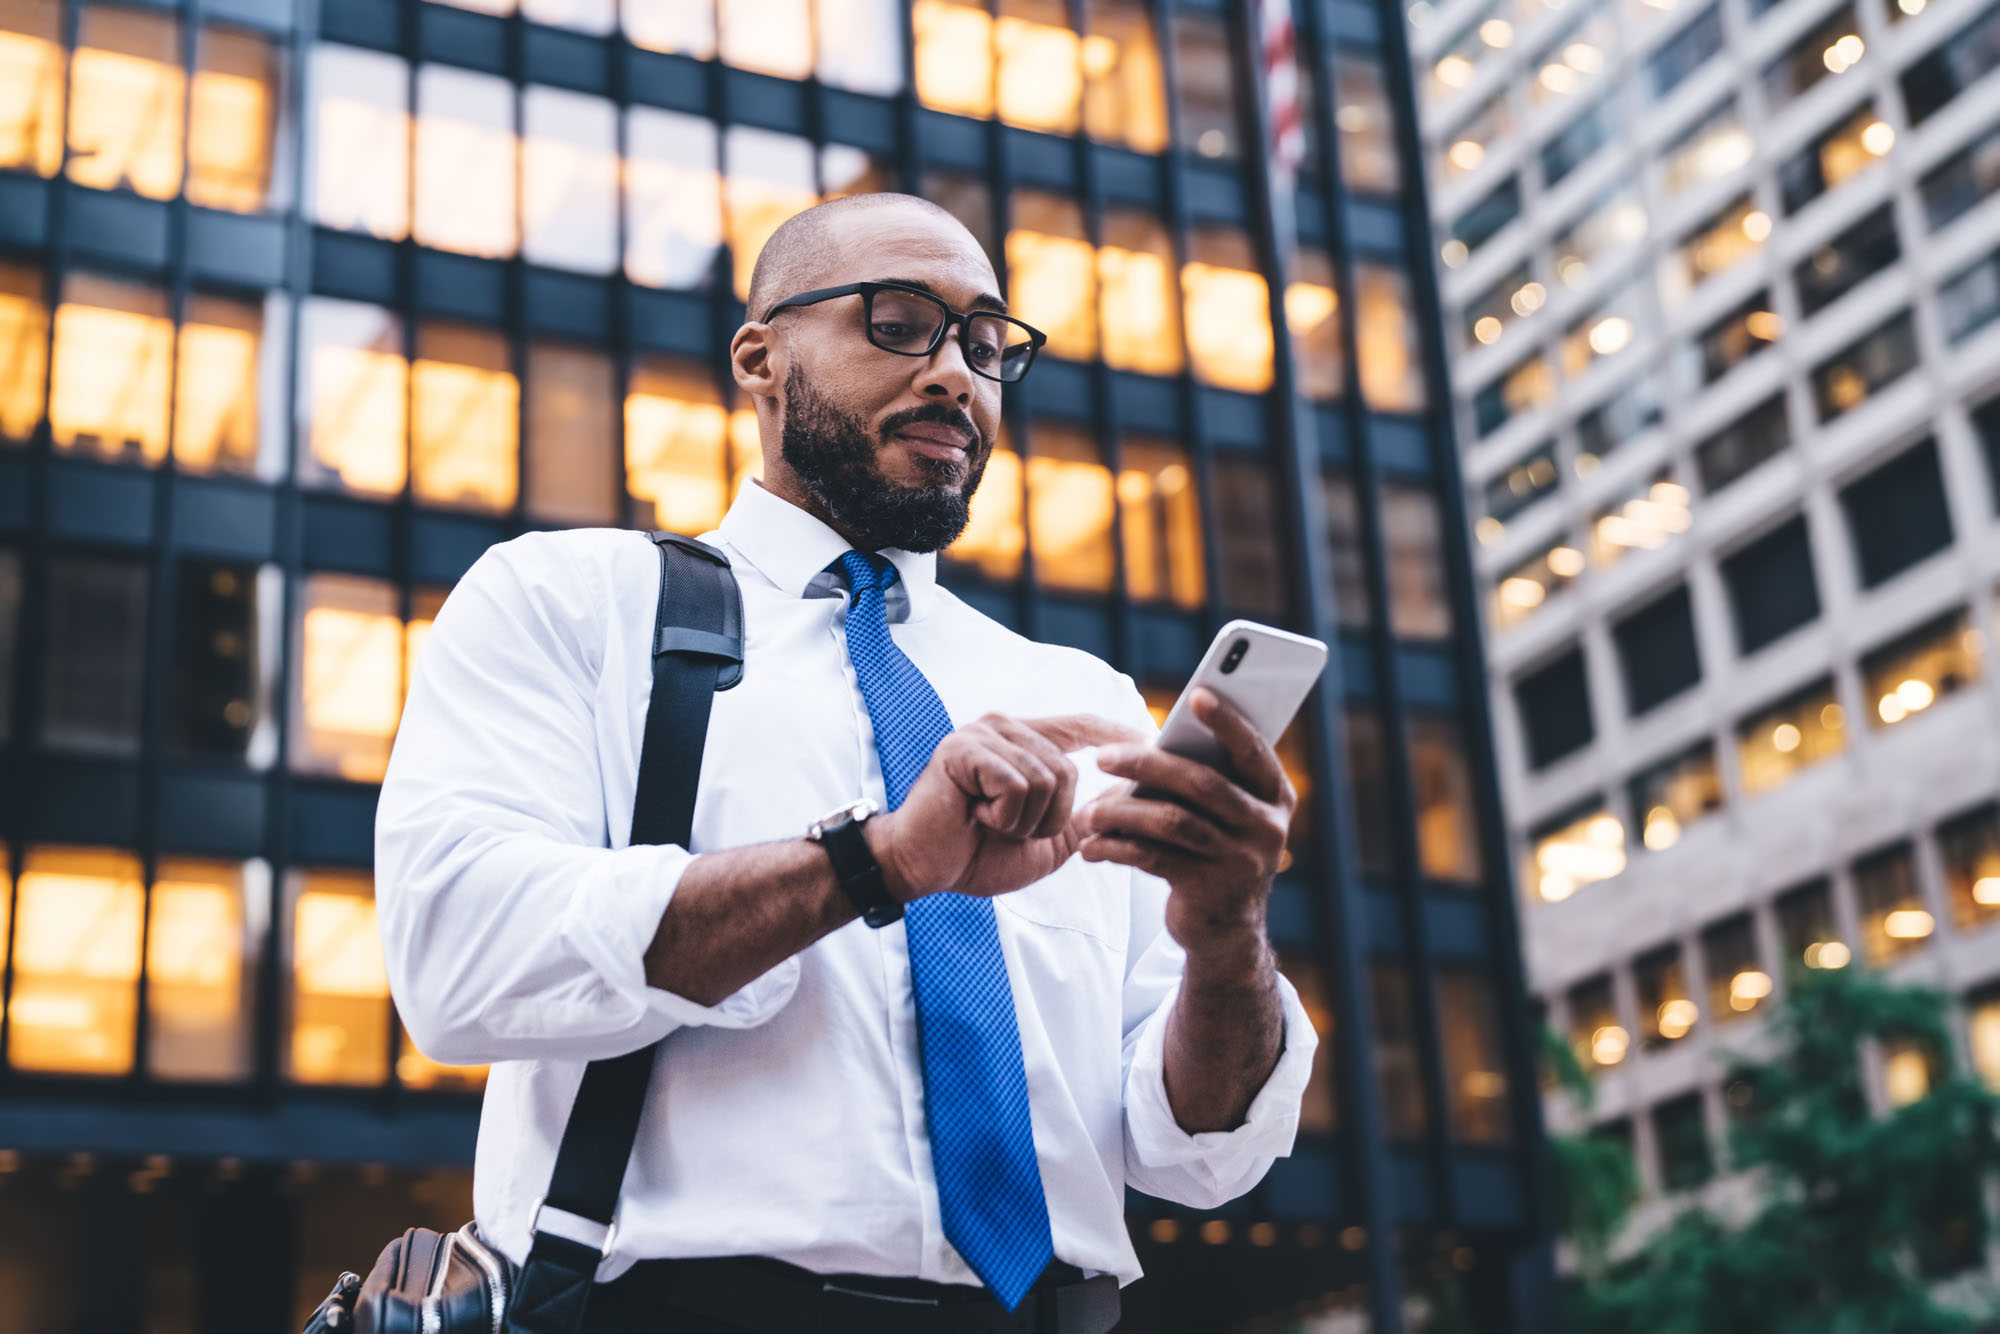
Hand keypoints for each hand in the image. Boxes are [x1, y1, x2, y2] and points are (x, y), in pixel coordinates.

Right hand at [869, 713, 1148, 900]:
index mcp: (1022, 740)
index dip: (1115, 734)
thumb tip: (1129, 794)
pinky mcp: (963, 750)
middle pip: (1068, 769)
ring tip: (990, 823)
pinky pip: (1017, 786)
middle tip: (1009, 829)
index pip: (1079, 724)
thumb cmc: (976, 852)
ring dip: (1024, 821)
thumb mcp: (1045, 840)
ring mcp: (981, 734)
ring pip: (1044, 779)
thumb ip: (1083, 817)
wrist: (920, 869)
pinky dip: (1004, 816)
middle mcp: (1003, 726)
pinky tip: (976, 817)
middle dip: (1050, 817)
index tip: (1152, 742)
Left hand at [1074, 689, 1294, 952]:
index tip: (1197, 695)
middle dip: (1147, 764)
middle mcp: (1267, 827)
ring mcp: (1241, 861)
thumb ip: (1206, 777)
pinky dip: (1117, 849)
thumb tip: (1150, 739)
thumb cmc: (1214, 850)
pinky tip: (1091, 847)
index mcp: (1275, 795)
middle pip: (1203, 783)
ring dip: (1121, 813)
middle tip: (1102, 757)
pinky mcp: (1209, 891)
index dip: (1227, 722)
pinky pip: (1154, 859)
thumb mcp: (1224, 814)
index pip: (1252, 750)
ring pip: (1173, 822)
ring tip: (1086, 812)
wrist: (1225, 931)